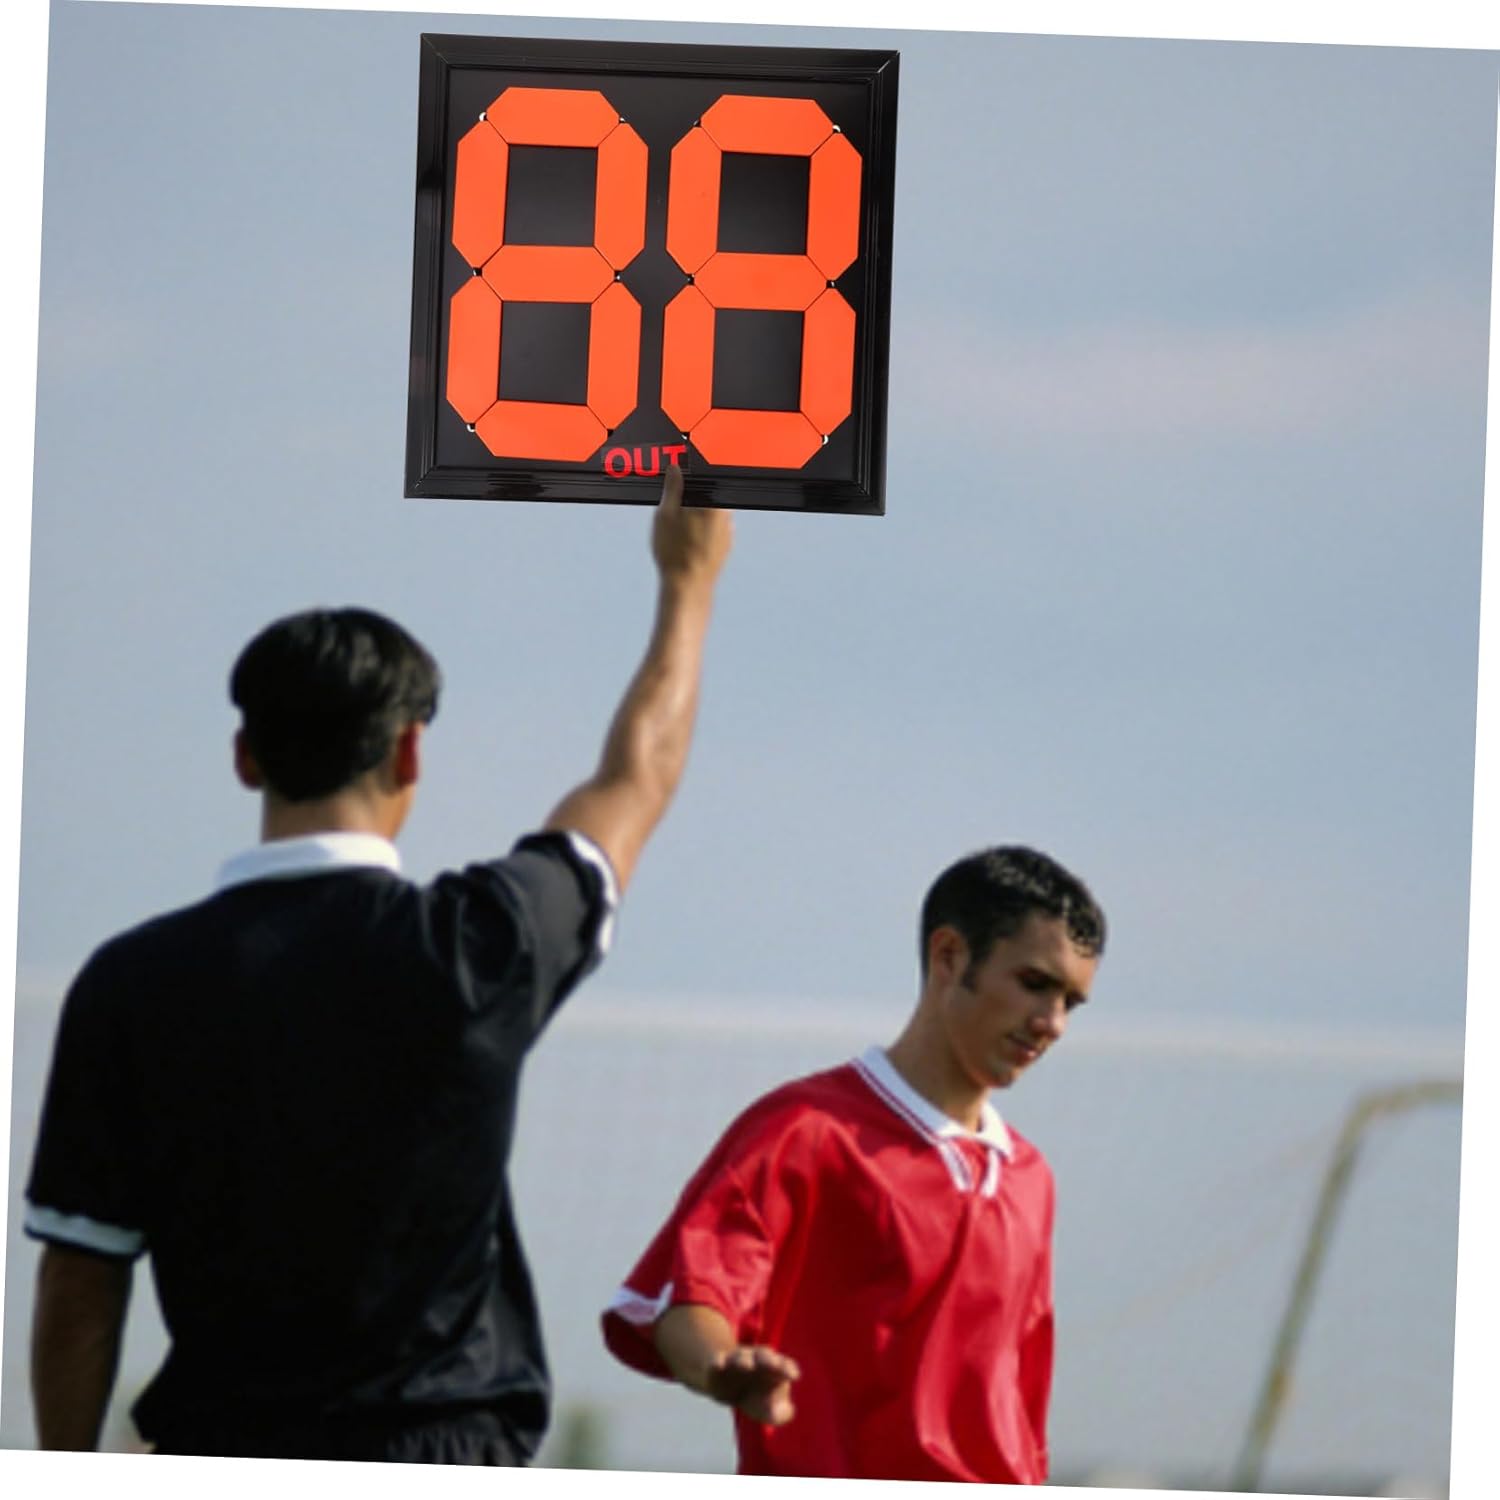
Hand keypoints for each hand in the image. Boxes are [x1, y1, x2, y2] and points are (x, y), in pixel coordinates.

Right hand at [651, 461, 731, 585]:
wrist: (687, 587)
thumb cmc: (676, 553)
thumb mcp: (666, 514)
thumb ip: (673, 488)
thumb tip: (675, 469)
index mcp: (715, 503)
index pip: (703, 480)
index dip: (686, 480)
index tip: (675, 482)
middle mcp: (727, 516)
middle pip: (706, 498)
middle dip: (688, 501)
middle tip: (670, 512)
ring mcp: (728, 533)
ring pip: (708, 517)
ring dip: (694, 519)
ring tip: (676, 533)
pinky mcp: (724, 548)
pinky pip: (711, 533)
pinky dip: (699, 535)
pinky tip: (684, 544)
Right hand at [702, 1343, 800, 1425]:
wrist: (727, 1388)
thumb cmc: (756, 1397)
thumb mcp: (769, 1410)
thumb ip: (780, 1414)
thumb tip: (779, 1413)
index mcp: (773, 1368)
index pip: (784, 1365)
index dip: (788, 1369)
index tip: (794, 1376)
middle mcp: (756, 1359)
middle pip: (764, 1355)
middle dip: (768, 1359)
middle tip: (773, 1364)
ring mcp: (736, 1359)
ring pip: (741, 1356)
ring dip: (744, 1359)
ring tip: (747, 1365)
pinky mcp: (718, 1364)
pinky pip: (718, 1360)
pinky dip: (718, 1361)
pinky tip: (719, 1364)